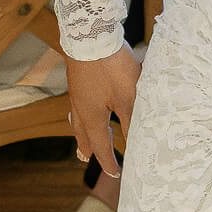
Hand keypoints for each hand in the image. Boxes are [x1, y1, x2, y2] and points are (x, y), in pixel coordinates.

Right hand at [66, 42, 140, 178]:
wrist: (90, 35)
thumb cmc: (110, 68)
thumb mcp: (127, 97)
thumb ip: (131, 121)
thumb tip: (135, 143)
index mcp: (91, 117)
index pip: (101, 145)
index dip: (109, 161)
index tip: (115, 175)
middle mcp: (80, 108)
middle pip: (83, 134)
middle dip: (89, 148)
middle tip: (87, 159)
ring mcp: (77, 92)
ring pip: (78, 119)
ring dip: (82, 132)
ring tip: (83, 138)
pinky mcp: (79, 78)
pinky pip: (79, 104)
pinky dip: (82, 113)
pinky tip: (86, 105)